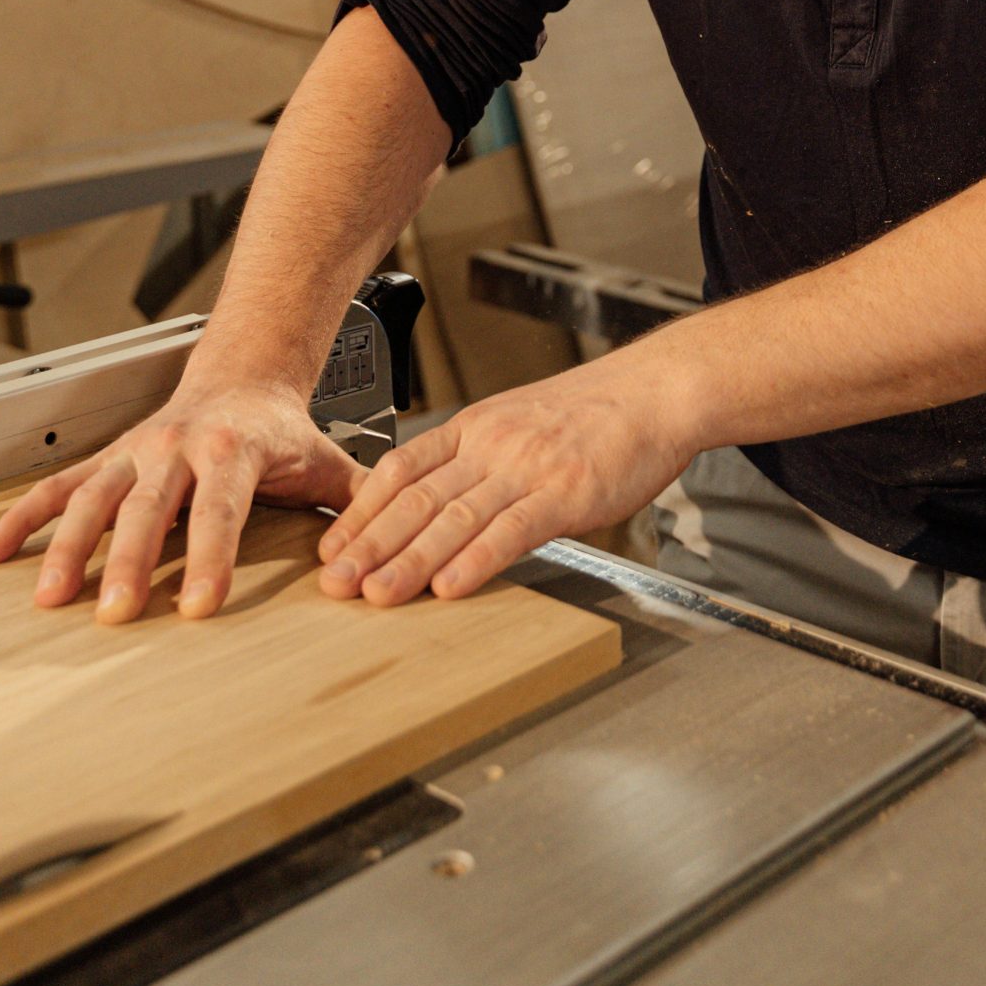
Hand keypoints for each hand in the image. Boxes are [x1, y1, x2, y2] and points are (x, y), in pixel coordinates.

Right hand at [0, 380, 362, 623]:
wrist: (243, 372)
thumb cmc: (284, 430)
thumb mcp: (327, 459)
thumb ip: (358, 503)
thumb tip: (384, 555)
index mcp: (235, 449)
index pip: (222, 509)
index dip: (212, 558)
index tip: (199, 607)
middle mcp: (178, 447)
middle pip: (150, 508)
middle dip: (132, 562)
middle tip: (118, 613)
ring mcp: (137, 452)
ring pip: (95, 498)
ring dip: (69, 546)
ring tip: (51, 597)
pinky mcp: (108, 459)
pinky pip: (58, 487)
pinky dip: (22, 519)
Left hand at [317, 356, 694, 605]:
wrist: (655, 391)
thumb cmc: (593, 414)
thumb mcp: (518, 424)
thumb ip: (477, 462)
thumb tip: (435, 509)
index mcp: (475, 428)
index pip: (400, 471)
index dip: (360, 512)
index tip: (330, 547)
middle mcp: (492, 445)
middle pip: (416, 498)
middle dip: (368, 545)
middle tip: (333, 583)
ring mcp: (528, 468)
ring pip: (455, 518)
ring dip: (410, 561)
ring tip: (376, 594)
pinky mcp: (566, 493)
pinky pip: (513, 530)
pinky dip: (477, 561)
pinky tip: (451, 586)